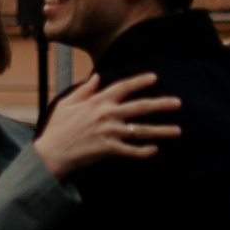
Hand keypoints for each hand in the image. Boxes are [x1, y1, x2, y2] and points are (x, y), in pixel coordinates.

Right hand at [35, 66, 181, 176]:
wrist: (51, 153)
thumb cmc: (58, 127)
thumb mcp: (67, 102)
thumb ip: (84, 89)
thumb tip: (96, 76)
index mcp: (97, 101)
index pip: (123, 87)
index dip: (139, 81)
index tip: (154, 77)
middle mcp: (106, 114)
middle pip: (140, 107)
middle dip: (161, 104)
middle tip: (178, 103)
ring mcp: (109, 132)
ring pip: (140, 130)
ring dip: (161, 130)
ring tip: (177, 130)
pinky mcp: (108, 149)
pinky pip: (131, 151)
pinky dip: (144, 151)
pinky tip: (155, 150)